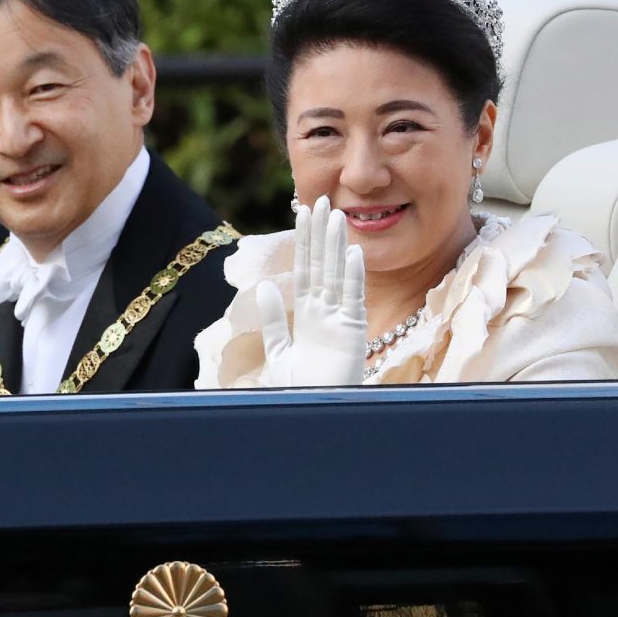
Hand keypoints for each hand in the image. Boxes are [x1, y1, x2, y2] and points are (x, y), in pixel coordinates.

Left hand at [256, 195, 367, 386]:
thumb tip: (264, 287)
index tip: (302, 213)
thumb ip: (273, 320)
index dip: (303, 242)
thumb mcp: (279, 352)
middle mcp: (326, 312)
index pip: (305, 270)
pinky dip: (353, 276)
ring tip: (336, 217)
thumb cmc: (299, 390)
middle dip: (320, 234)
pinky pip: (353, 298)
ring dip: (337, 246)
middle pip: (322, 265)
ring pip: (338, 275)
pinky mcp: (354, 331)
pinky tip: (352, 253)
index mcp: (308, 315)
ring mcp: (341, 319)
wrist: (314, 415)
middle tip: (320, 201)